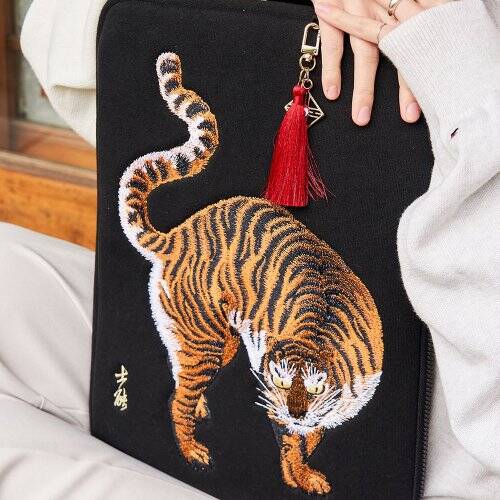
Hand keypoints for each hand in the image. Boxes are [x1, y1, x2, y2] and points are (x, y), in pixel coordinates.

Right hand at [313, 0, 424, 125]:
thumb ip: (415, 13)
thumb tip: (426, 40)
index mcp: (405, 7)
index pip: (422, 43)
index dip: (429, 71)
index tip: (435, 98)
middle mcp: (385, 9)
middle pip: (401, 52)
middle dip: (407, 87)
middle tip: (409, 116)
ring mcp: (358, 11)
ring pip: (365, 54)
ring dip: (364, 88)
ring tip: (362, 117)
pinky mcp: (333, 10)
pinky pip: (332, 43)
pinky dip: (332, 69)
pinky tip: (333, 92)